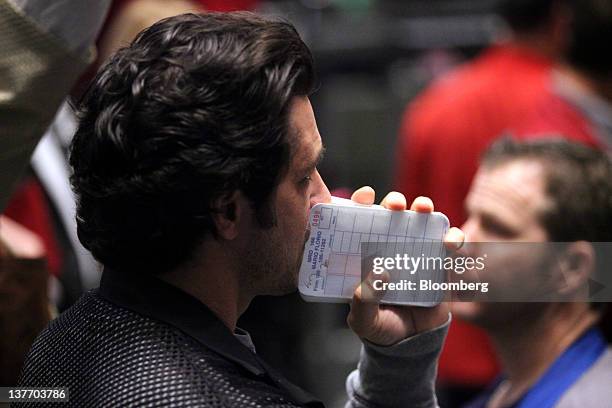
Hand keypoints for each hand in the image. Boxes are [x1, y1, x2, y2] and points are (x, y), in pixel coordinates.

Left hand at [346, 187, 463, 345]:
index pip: (362, 220)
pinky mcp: (441, 268)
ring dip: (431, 215)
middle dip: (397, 202)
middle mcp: (392, 247)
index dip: (363, 202)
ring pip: (426, 225)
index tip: (366, 196)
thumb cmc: (379, 328)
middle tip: (397, 206)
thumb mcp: (364, 320)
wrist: (408, 347)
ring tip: (429, 217)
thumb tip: (377, 273)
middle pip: (395, 214)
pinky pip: (452, 252)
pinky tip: (453, 247)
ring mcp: (418, 254)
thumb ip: (364, 302)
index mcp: (368, 252)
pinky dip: (456, 245)